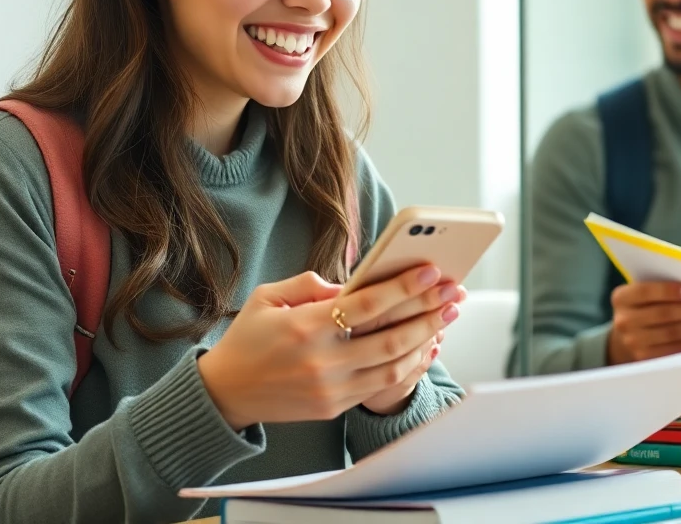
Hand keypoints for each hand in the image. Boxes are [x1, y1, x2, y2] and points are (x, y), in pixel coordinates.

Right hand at [197, 268, 459, 429]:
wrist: (225, 393)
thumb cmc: (248, 338)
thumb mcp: (268, 297)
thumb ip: (310, 284)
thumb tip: (352, 283)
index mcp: (305, 326)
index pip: (368, 304)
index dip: (404, 287)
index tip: (432, 272)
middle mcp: (322, 361)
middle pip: (391, 337)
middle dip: (429, 312)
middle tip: (455, 293)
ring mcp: (330, 388)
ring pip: (394, 365)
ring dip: (427, 339)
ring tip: (448, 317)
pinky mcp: (334, 407)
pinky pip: (383, 386)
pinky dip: (411, 366)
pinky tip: (427, 347)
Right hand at [606, 281, 680, 365]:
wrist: (624, 341)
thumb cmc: (643, 310)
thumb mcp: (642, 297)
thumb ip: (661, 291)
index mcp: (621, 298)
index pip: (645, 292)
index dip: (668, 291)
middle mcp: (623, 321)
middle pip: (662, 314)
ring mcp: (633, 343)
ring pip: (671, 334)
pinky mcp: (646, 360)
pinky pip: (674, 350)